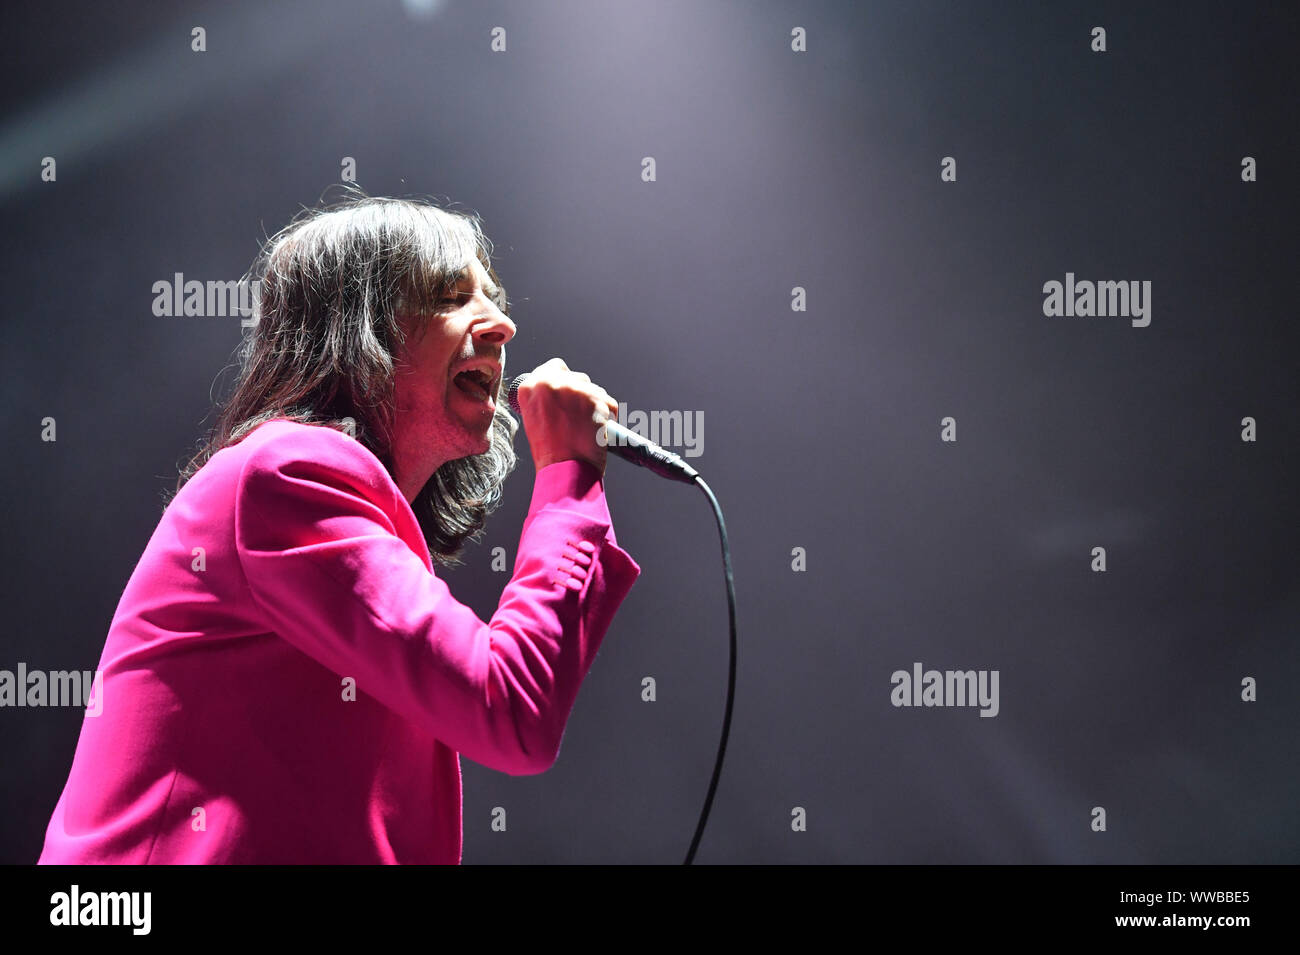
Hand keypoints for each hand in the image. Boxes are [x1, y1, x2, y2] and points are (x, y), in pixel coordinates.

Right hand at [514, 358, 618, 474]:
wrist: (564, 471)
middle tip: (577, 418)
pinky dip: (609, 415)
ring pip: (595, 389)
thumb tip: (563, 388)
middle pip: (577, 377)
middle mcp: (549, 383)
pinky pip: (609, 403)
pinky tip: (598, 430)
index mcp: (529, 387)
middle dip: (582, 394)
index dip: (564, 381)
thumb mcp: (536, 418)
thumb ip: (546, 398)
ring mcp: (572, 389)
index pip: (555, 367)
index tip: (568, 397)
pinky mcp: (593, 399)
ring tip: (586, 427)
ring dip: (596, 405)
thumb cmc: (551, 452)